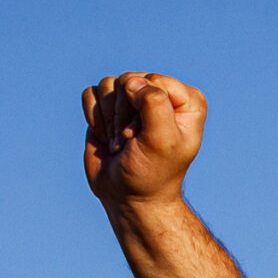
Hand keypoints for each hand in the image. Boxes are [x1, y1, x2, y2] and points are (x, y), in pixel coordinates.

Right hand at [83, 72, 205, 209]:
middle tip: (132, 143)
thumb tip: (132, 81)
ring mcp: (133, 98)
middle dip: (124, 116)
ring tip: (121, 143)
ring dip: (109, 119)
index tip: (147, 136)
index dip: (143, 108)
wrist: (128, 197)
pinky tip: (107, 136)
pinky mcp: (109, 106)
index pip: (153, 81)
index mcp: (186, 100)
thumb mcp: (162, 141)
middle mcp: (160, 94)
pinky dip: (95, 118)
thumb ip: (154, 104)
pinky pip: (91, 94)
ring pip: (108, 85)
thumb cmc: (151, 173)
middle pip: (128, 80)